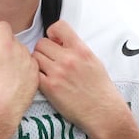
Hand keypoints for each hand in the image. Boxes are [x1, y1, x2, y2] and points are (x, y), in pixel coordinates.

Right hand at [0, 16, 37, 123]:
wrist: (0, 110)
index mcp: (5, 44)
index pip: (3, 26)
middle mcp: (21, 51)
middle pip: (13, 40)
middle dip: (4, 44)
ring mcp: (30, 65)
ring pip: (23, 53)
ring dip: (15, 56)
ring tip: (4, 69)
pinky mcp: (35, 78)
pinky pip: (31, 67)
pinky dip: (24, 69)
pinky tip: (14, 79)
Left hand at [34, 20, 131, 135]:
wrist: (103, 111)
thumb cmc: (100, 89)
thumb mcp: (93, 61)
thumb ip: (76, 50)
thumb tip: (61, 43)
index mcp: (81, 50)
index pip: (59, 27)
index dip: (52, 32)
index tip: (53, 40)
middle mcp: (68, 59)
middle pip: (41, 43)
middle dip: (44, 50)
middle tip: (49, 59)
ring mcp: (58, 72)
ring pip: (34, 57)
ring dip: (38, 63)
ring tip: (48, 71)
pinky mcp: (50, 87)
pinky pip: (34, 74)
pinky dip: (37, 76)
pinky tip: (45, 81)